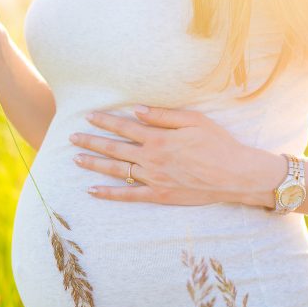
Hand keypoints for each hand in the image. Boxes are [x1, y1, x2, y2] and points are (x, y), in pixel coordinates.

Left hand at [68, 105, 281, 207]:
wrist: (236, 175)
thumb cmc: (219, 144)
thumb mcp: (195, 120)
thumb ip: (164, 115)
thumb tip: (138, 110)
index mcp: (159, 138)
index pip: (125, 127)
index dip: (105, 121)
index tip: (88, 117)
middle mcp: (152, 158)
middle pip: (114, 148)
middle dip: (91, 141)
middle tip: (71, 137)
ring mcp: (154, 178)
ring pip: (117, 170)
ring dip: (95, 164)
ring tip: (76, 159)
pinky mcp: (160, 195)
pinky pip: (129, 195)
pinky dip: (109, 194)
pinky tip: (92, 191)